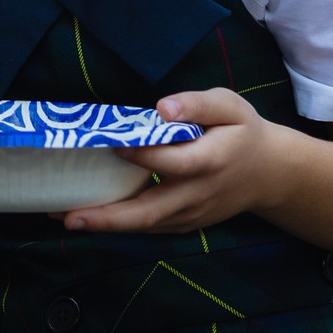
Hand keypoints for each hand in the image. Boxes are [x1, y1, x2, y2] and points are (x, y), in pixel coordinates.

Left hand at [60, 87, 286, 234]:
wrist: (270, 174)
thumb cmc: (243, 132)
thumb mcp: (230, 106)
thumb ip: (197, 104)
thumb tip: (162, 108)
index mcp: (211, 161)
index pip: (172, 162)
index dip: (143, 156)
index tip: (112, 145)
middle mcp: (199, 195)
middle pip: (151, 212)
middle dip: (108, 217)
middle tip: (67, 217)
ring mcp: (192, 215)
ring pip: (146, 226)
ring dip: (105, 224)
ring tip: (62, 216)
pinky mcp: (185, 224)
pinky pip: (150, 228)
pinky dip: (119, 225)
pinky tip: (88, 215)